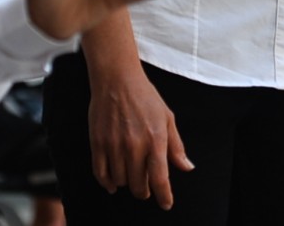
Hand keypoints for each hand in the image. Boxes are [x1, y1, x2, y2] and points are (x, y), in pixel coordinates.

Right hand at [87, 39, 191, 208]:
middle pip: (139, 185)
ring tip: (131, 176)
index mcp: (156, 139)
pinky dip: (107, 183)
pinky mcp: (97, 143)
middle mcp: (135, 145)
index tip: (166, 204)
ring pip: (120, 181)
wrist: (117, 80)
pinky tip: (112, 183)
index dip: (164, 196)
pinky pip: (101, 174)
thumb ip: (176, 146)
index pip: (161, 178)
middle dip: (144, 191)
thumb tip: (187, 167)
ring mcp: (114, 145)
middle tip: (146, 188)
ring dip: (127, 183)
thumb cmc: (145, 97)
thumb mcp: (167, 118)